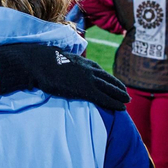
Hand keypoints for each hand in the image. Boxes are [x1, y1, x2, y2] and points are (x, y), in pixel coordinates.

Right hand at [0, 43, 128, 110]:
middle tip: (126, 94)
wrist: (40, 63)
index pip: (100, 71)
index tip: (114, 83)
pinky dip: (114, 103)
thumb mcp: (58, 59)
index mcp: (83, 62)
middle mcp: (89, 69)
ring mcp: (88, 79)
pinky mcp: (85, 89)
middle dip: (118, 87)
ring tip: (127, 101)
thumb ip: (65, 64)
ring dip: (120, 95)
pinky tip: (121, 108)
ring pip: (110, 88)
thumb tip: (61, 66)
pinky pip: (104, 98)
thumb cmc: (44, 61)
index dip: (108, 79)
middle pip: (108, 79)